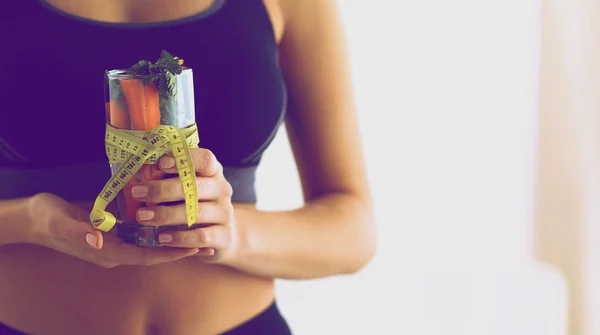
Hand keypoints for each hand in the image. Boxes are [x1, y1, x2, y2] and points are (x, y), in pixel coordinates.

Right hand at [27, 193, 199, 267]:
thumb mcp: (59, 222)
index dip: (169, 254)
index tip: (193, 249)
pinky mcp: (113, 230)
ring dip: (171, 238)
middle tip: (205, 242)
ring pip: (149, 243)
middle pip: (152, 252)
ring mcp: (114, 241)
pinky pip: (140, 233)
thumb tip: (98, 240)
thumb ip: (78, 231)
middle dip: (178, 249)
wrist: (34, 218)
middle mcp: (114, 250)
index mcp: (105, 251)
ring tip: (196, 231)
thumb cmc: (46, 218)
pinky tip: (172, 218)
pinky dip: (158, 228)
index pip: (144, 256)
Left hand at [130, 149, 238, 263]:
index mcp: (213, 171)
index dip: (184, 160)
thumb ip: (167, 177)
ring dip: (167, 215)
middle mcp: (222, 190)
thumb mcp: (185, 186)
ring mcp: (225, 213)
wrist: (219, 233)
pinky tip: (162, 238)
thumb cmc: (193, 203)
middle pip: (196, 186)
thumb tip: (137, 169)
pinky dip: (181, 238)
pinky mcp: (224, 236)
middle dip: (163, 189)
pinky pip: (202, 237)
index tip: (161, 164)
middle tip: (137, 192)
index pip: (205, 159)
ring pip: (197, 213)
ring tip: (142, 217)